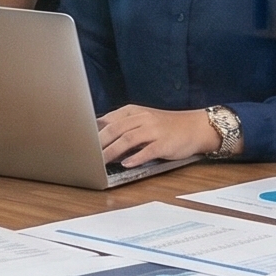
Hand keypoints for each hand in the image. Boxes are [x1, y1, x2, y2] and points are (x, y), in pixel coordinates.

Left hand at [97, 104, 220, 167]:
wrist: (195, 127)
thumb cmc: (165, 126)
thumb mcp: (142, 119)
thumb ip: (122, 126)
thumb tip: (98, 137)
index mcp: (134, 111)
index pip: (109, 119)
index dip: (93, 131)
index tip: (80, 141)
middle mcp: (143, 118)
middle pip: (115, 129)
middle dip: (99, 142)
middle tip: (86, 154)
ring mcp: (154, 130)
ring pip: (128, 139)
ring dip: (112, 151)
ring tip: (101, 161)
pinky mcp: (164, 143)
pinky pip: (148, 151)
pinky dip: (136, 158)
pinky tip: (126, 164)